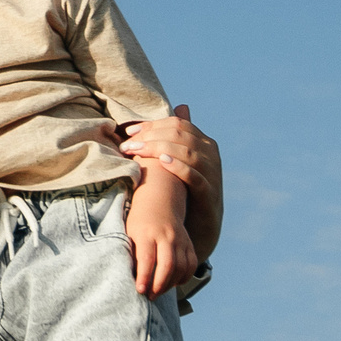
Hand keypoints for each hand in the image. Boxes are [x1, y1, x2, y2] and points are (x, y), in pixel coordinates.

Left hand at [121, 104, 221, 260]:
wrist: (198, 232)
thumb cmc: (182, 195)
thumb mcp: (175, 165)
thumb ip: (171, 140)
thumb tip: (176, 108)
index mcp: (203, 144)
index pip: (177, 124)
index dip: (152, 125)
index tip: (128, 132)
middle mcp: (210, 155)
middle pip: (181, 134)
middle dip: (151, 136)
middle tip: (128, 145)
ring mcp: (212, 174)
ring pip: (188, 151)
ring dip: (159, 147)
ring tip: (137, 151)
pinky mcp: (210, 195)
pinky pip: (195, 176)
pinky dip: (178, 166)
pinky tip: (162, 162)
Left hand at [126, 208, 196, 298]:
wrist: (159, 201)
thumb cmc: (139, 222)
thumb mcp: (129, 234)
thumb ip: (131, 254)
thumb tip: (130, 279)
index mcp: (147, 233)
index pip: (147, 258)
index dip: (145, 277)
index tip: (140, 290)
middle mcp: (166, 236)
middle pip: (168, 264)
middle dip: (159, 285)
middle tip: (150, 296)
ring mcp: (180, 240)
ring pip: (181, 267)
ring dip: (170, 284)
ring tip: (159, 291)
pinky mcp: (189, 244)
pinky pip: (191, 265)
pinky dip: (184, 277)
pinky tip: (173, 282)